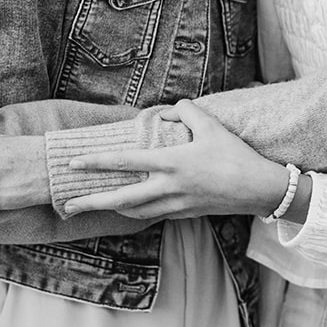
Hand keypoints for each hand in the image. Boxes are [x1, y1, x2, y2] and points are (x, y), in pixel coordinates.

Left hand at [62, 99, 291, 220]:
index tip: (74, 163)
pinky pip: (152, 215)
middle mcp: (168, 187)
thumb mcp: (211, 124)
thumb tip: (167, 111)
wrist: (259, 190)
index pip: (124, 161)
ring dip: (111, 210)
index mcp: (170, 163)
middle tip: (67, 206)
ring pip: (134, 212)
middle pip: (120, 199)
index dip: (96, 162)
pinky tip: (129, 209)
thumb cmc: (236, 155)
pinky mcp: (185, 214)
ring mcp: (176, 204)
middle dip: (91, 202)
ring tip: (94, 206)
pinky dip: (136, 213)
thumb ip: (185, 111)